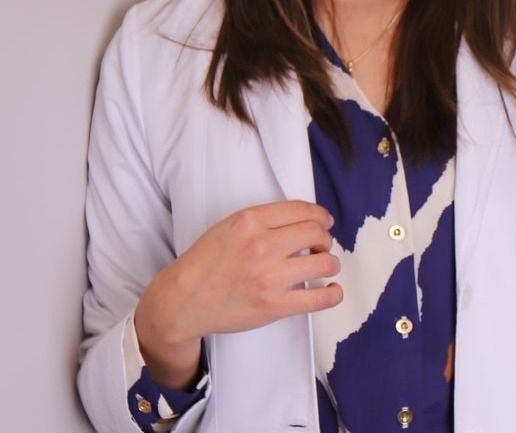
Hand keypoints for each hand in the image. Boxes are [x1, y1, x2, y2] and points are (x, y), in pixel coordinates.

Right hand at [134, 200, 341, 388]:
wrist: (181, 302)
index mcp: (249, 220)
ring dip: (330, 263)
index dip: (320, 215)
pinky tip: (331, 291)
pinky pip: (319, 299)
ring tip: (324, 266)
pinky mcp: (273, 306)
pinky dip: (333, 294)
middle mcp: (261, 245)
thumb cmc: (205, 263)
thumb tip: (304, 220)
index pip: (301, 209)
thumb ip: (263, 220)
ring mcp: (268, 277)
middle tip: (322, 245)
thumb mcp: (229, 226)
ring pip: (324, 263)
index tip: (325, 222)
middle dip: (325, 238)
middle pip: (316, 233)